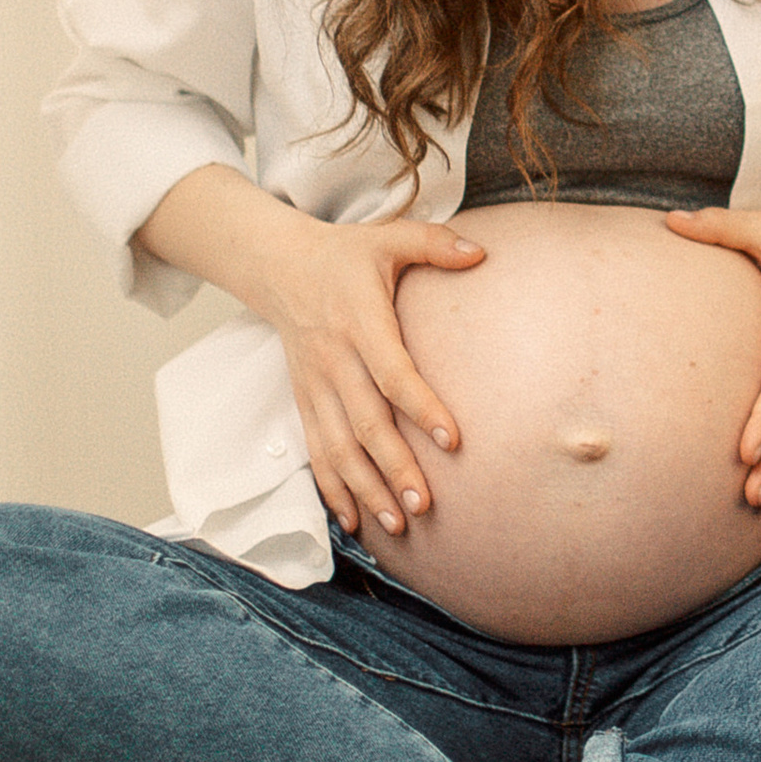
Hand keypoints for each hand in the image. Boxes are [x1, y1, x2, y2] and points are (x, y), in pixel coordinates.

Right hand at [248, 214, 483, 539]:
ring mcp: (315, 386)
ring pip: (338, 447)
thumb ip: (434, 244)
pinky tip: (354, 522)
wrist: (278, 266)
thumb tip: (482, 253)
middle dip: (394, 468)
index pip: (392, 372)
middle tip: (425, 506)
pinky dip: (332, 489)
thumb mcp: (389, 237)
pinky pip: (316, 452)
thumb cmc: (345, 255)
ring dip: (366, 489)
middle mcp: (334, 360)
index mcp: (360, 322)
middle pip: (365, 424)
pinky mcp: (304, 401)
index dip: (421, 407)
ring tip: (399, 524)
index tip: (453, 439)